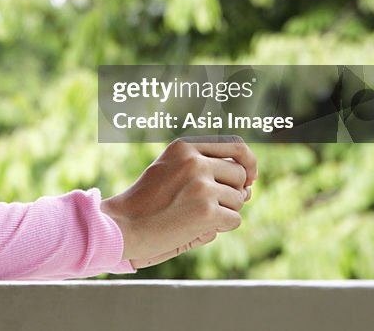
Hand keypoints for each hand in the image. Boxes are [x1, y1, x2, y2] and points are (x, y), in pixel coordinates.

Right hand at [99, 135, 256, 268]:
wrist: (123, 224)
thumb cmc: (147, 201)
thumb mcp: (170, 169)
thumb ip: (205, 168)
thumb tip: (250, 187)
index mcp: (184, 146)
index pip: (234, 145)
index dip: (248, 161)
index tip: (250, 176)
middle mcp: (195, 161)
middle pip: (240, 173)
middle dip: (234, 190)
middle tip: (212, 204)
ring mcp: (202, 186)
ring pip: (239, 198)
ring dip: (225, 210)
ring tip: (196, 215)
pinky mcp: (206, 211)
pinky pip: (234, 219)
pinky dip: (222, 226)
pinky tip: (197, 227)